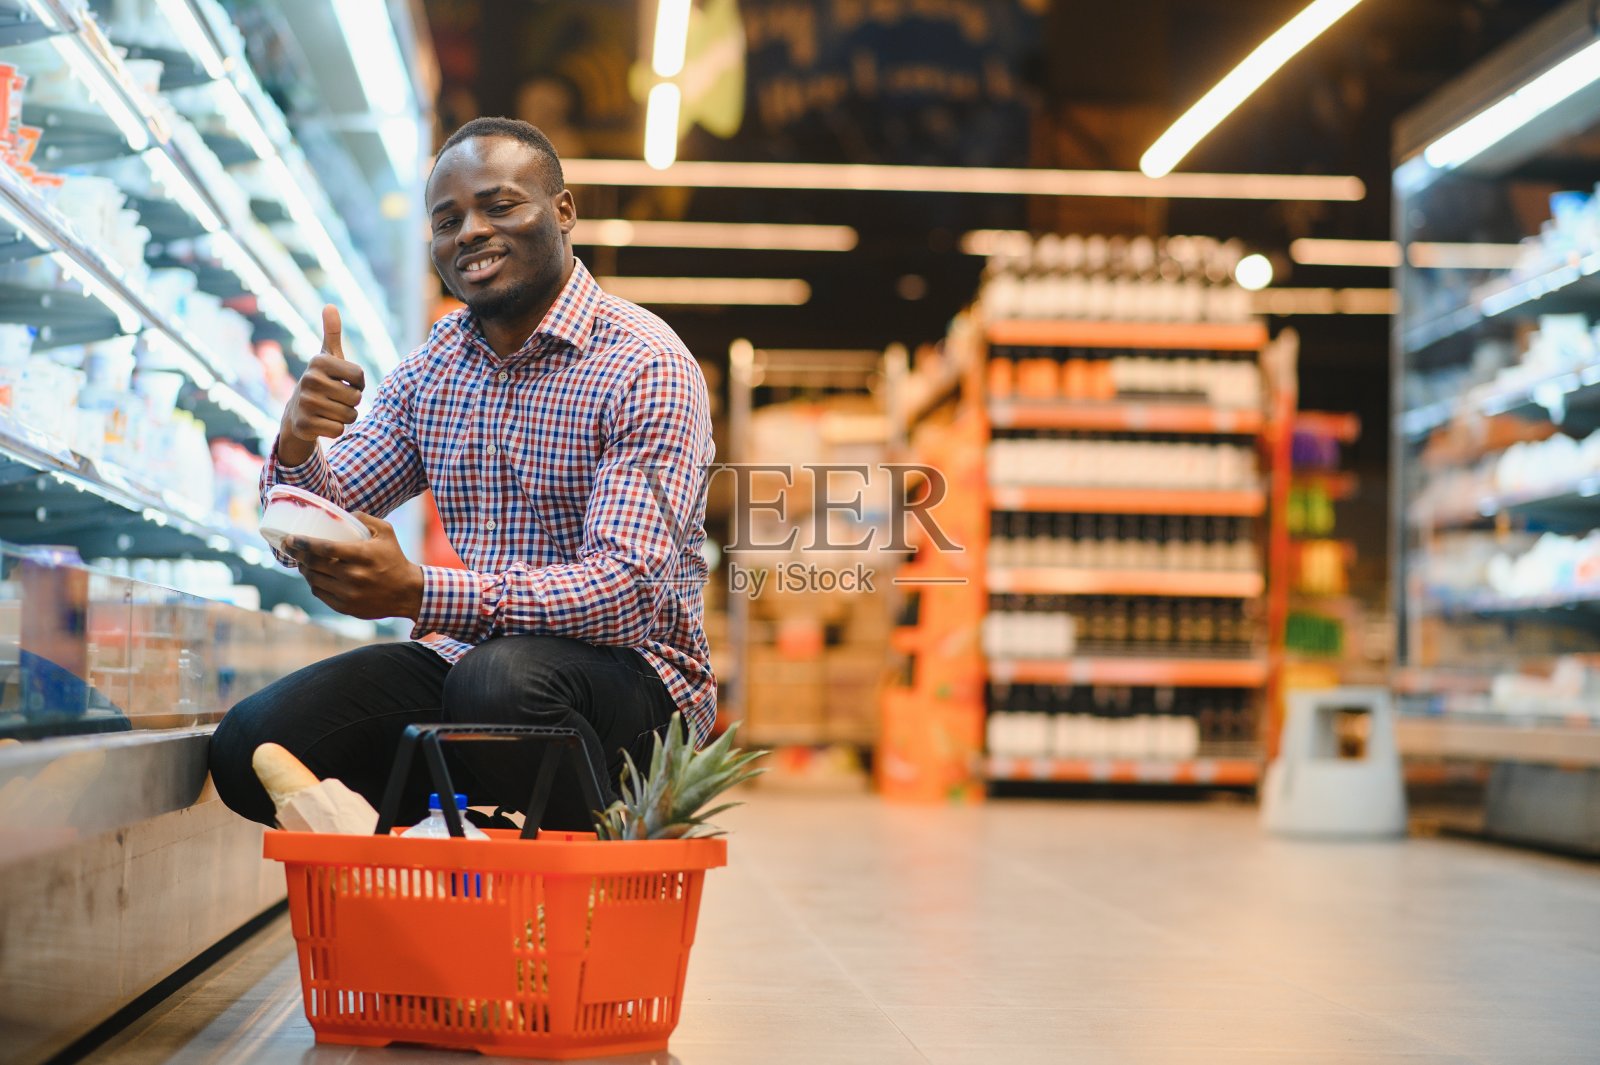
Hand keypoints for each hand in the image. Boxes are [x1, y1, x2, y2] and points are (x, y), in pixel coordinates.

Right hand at [279, 305, 365, 466]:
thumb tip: (330, 306)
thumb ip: (332, 332)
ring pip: (350, 416)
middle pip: (356, 398)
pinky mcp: (304, 425)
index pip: (359, 378)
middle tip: (335, 398)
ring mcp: (305, 403)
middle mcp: (309, 380)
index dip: (358, 384)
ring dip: (345, 416)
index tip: (343, 382)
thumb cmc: (321, 380)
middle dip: (352, 402)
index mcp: (318, 362)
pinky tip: (323, 422)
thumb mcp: (327, 356)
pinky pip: (339, 430)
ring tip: (330, 409)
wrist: (296, 412)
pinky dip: (336, 429)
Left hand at [282, 513, 423, 620]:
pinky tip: (315, 576)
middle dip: (298, 555)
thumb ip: (364, 518)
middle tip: (292, 548)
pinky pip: (319, 594)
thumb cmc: (395, 559)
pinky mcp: (346, 607)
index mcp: (362, 555)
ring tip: (303, 562)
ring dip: (304, 570)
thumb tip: (341, 514)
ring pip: (313, 580)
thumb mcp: (386, 533)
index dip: (303, 543)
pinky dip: (314, 584)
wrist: (407, 592)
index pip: (324, 548)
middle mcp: (353, 576)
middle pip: (314, 564)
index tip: (291, 539)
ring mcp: (348, 594)